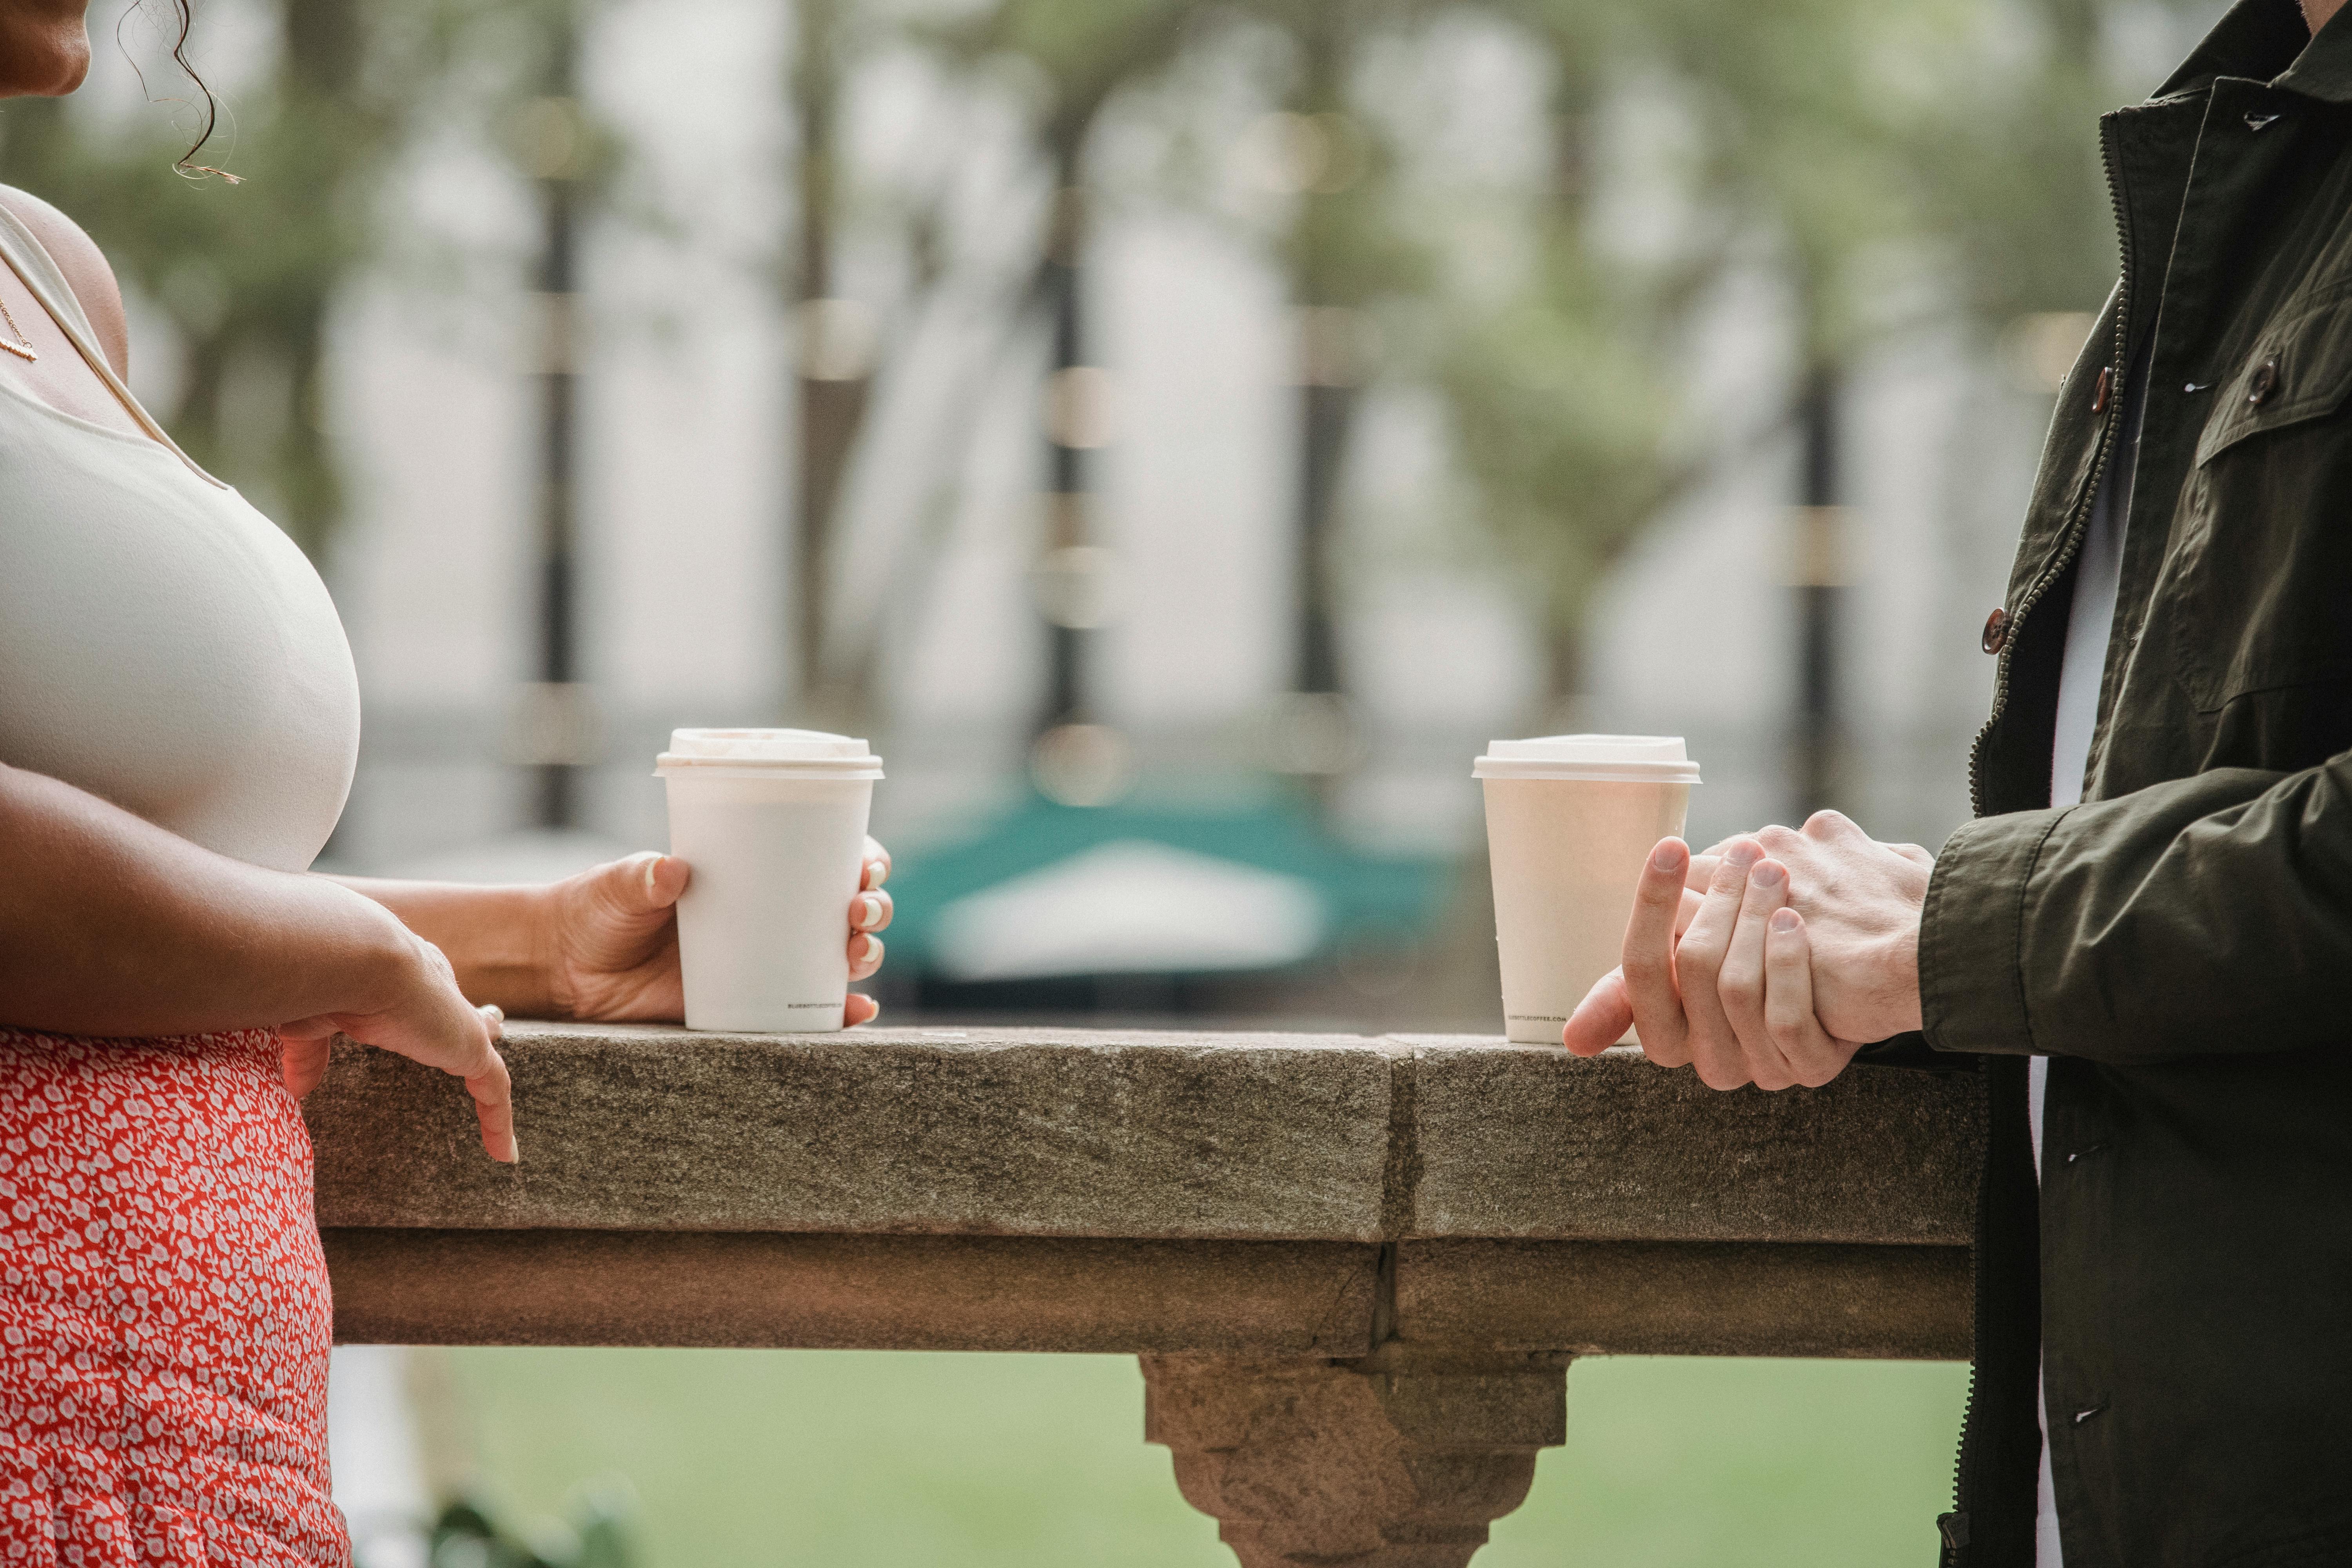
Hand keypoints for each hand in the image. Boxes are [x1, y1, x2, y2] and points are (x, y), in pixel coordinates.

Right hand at [279, 934, 515, 1161]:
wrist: (352, 959)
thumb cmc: (321, 979)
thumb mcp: (311, 1022)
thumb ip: (310, 1054)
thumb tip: (299, 1090)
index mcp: (396, 976)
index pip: (418, 993)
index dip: (424, 1005)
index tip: (425, 1017)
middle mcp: (432, 990)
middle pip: (458, 1013)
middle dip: (470, 1023)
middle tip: (482, 1034)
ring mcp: (455, 1020)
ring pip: (482, 1052)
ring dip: (489, 1074)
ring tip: (498, 1102)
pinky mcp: (472, 1046)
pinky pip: (495, 1089)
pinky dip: (500, 1121)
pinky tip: (507, 1155)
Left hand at [543, 839, 894, 1026]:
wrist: (565, 969)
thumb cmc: (595, 911)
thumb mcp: (618, 886)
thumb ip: (641, 877)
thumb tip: (669, 871)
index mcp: (750, 877)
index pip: (822, 861)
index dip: (859, 860)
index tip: (865, 864)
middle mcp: (768, 920)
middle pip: (844, 911)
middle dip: (871, 908)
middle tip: (858, 910)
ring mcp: (763, 966)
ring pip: (836, 960)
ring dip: (862, 955)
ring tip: (856, 954)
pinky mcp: (746, 1010)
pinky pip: (805, 1015)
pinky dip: (839, 1014)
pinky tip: (857, 1010)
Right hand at [1560, 811, 1931, 1089]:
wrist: (1847, 978)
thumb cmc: (1744, 962)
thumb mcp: (1683, 970)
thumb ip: (1629, 988)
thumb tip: (1573, 1041)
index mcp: (1668, 1037)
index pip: (1639, 969)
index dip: (1652, 905)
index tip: (1670, 846)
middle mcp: (1708, 1063)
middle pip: (1692, 969)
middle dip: (1718, 899)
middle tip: (1743, 852)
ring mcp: (1760, 1069)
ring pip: (1737, 991)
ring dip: (1754, 918)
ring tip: (1771, 870)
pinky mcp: (1811, 1067)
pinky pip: (1787, 1020)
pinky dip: (1789, 961)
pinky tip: (1795, 919)